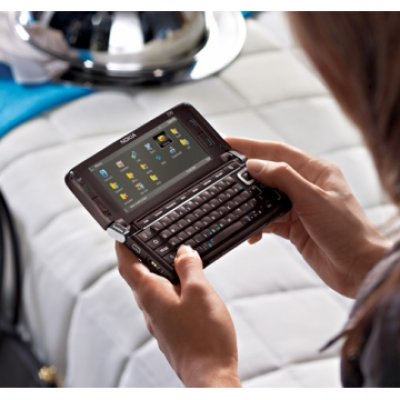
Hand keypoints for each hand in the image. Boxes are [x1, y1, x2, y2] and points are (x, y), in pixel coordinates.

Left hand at [116, 243, 240, 386]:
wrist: (210, 375)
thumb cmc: (204, 336)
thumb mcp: (199, 291)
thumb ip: (189, 268)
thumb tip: (183, 252)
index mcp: (151, 295)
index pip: (128, 265)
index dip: (123, 247)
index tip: (121, 235)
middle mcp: (150, 308)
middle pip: (140, 277)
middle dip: (144, 258)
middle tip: (152, 242)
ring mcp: (159, 321)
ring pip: (154, 290)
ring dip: (160, 273)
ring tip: (174, 261)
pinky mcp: (171, 330)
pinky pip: (166, 303)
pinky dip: (171, 289)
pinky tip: (186, 288)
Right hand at [227, 137, 391, 297]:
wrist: (358, 268)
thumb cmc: (347, 231)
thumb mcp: (313, 199)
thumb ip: (283, 179)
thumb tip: (254, 165)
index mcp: (316, 171)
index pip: (278, 152)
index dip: (252, 146)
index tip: (230, 143)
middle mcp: (306, 186)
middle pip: (270, 173)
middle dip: (247, 174)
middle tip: (224, 172)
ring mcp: (299, 207)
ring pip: (266, 198)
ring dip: (252, 203)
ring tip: (237, 204)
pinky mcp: (294, 226)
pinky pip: (269, 220)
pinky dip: (259, 225)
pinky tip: (253, 232)